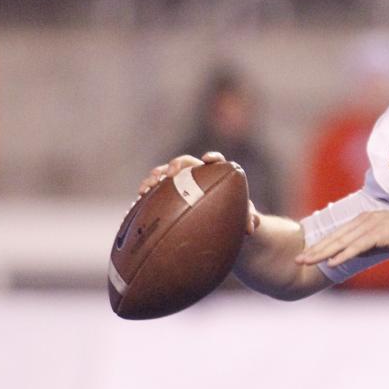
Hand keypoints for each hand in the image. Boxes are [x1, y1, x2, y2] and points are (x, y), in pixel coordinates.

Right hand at [136, 151, 259, 234]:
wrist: (221, 230)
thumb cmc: (235, 219)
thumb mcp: (245, 220)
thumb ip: (250, 219)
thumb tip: (252, 226)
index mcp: (217, 176)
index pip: (216, 162)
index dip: (212, 158)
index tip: (209, 160)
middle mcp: (196, 176)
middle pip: (185, 164)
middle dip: (176, 166)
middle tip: (170, 174)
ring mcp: (178, 185)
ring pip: (164, 174)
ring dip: (154, 178)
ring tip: (146, 188)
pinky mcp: (165, 196)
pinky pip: (154, 192)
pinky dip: (145, 194)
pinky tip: (137, 202)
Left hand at [295, 199, 388, 266]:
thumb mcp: (385, 235)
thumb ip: (370, 243)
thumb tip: (357, 254)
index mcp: (363, 220)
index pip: (337, 234)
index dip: (320, 244)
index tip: (306, 253)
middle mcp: (363, 221)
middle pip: (334, 237)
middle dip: (315, 249)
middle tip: (298, 258)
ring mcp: (371, 227)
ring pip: (341, 242)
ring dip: (323, 252)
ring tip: (307, 261)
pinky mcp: (380, 234)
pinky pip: (358, 246)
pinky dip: (344, 254)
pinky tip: (332, 262)